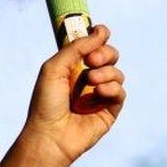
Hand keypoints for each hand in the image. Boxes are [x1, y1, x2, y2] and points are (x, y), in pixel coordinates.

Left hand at [21, 24, 126, 166]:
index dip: (99, 37)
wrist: (49, 135)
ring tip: (91, 81)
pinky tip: (99, 93)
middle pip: (110, 56)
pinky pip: (121, 92)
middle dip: (105, 53)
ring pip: (117, 73)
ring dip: (106, 72)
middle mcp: (87, 80)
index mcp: (71, 68)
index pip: (92, 46)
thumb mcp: (54, 68)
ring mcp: (99, 95)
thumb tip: (100, 31)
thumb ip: (76, 47)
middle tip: (91, 60)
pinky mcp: (109, 111)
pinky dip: (112, 88)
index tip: (100, 31)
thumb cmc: (45, 103)